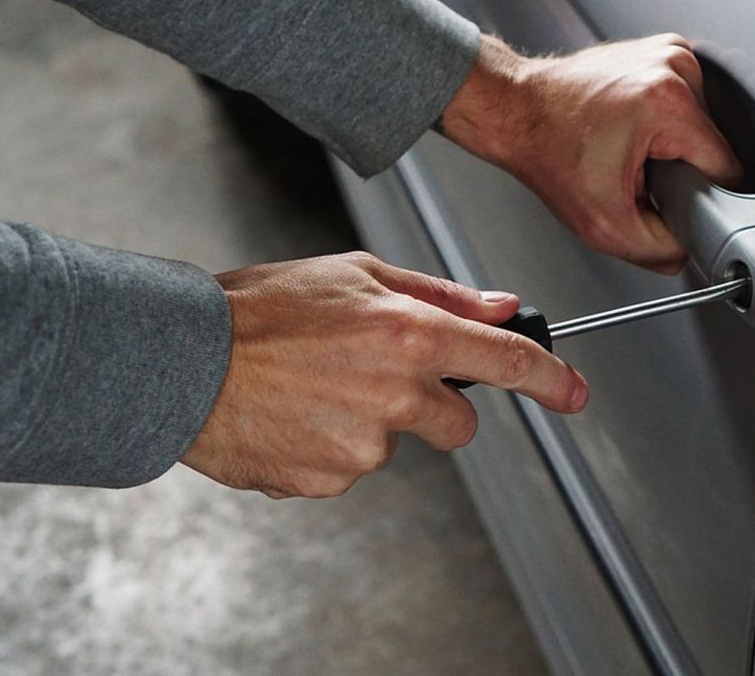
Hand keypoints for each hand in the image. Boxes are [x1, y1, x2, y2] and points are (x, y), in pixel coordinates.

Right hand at [182, 252, 587, 498]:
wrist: (180, 361)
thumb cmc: (260, 309)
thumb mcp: (356, 273)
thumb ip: (439, 294)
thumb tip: (502, 307)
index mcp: (409, 334)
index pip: (506, 362)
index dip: (551, 380)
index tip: (574, 392)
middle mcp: (395, 393)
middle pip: (458, 423)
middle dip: (434, 406)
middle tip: (375, 375)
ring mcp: (364, 444)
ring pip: (397, 444)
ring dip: (370, 423)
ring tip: (314, 388)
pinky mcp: (330, 480)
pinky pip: (350, 468)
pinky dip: (329, 447)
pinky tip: (294, 415)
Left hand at [439, 34, 743, 273]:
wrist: (516, 110)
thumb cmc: (548, 152)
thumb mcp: (605, 226)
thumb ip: (660, 250)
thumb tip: (690, 250)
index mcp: (669, 104)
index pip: (728, 168)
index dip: (703, 196)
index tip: (669, 197)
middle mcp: (675, 67)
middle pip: (713, 146)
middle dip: (683, 169)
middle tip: (638, 173)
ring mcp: (670, 52)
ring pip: (702, 126)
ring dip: (674, 146)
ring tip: (631, 148)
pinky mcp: (663, 50)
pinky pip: (687, 103)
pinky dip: (666, 122)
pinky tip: (634, 128)